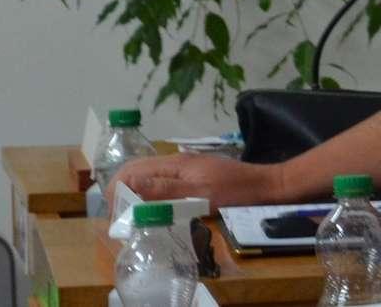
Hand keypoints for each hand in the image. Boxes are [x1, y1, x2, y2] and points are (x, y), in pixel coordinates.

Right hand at [106, 153, 283, 211]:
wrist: (266, 186)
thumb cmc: (235, 192)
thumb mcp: (199, 195)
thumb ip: (165, 190)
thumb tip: (129, 184)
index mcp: (174, 164)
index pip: (132, 170)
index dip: (116, 190)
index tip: (114, 215)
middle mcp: (177, 162)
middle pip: (137, 171)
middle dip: (122, 191)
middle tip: (119, 218)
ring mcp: (186, 168)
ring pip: (150, 176)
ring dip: (136, 193)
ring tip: (132, 216)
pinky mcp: (195, 176)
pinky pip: (165, 182)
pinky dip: (153, 194)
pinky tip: (155, 208)